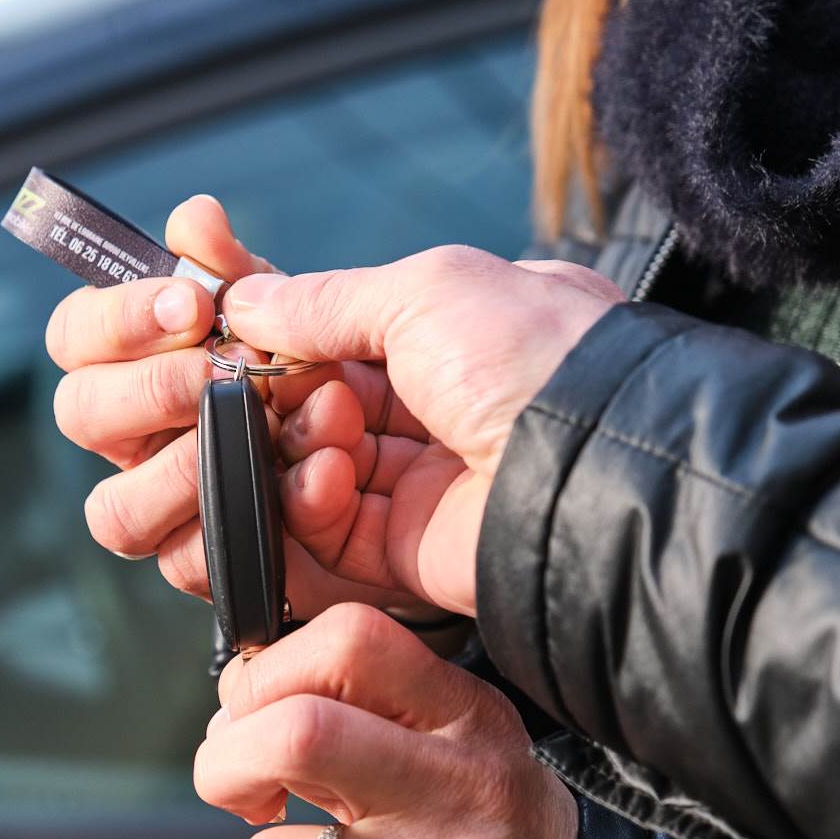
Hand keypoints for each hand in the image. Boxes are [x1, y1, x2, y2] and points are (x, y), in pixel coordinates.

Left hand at [196, 603, 575, 838]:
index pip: (352, 639)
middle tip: (229, 770)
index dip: (267, 667)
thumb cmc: (476, 814)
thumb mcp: (447, 735)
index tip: (251, 701)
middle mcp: (463, 783)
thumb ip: (359, 703)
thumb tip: (235, 705)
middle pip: (301, 734)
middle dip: (227, 752)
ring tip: (269, 828)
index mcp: (464, 709)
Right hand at [223, 247, 623, 614]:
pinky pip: (333, 531)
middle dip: (286, 390)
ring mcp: (430, 480)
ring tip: (325, 426)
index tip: (241, 330)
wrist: (598, 469)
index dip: (291, 334)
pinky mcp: (413, 549)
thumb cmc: (531, 359)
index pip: (349, 332)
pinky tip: (326, 475)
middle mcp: (447, 405)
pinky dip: (310, 502)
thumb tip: (244, 301)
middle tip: (266, 382)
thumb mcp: (427, 289)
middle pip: (325, 400)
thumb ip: (326, 299)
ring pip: (319, 464)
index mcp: (462, 331)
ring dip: (301, 442)